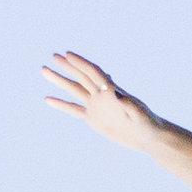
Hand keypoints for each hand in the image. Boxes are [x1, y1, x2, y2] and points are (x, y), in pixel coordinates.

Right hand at [41, 52, 161, 151]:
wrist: (147, 136)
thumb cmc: (147, 123)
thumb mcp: (139, 114)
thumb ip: (128, 104)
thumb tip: (116, 94)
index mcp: (112, 90)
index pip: (94, 73)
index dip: (81, 63)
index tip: (67, 54)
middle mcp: (102, 95)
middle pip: (82, 77)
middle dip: (68, 66)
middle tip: (53, 56)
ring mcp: (96, 106)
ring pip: (74, 90)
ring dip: (60, 81)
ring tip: (44, 70)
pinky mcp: (93, 118)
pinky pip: (74, 109)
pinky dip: (61, 104)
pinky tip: (47, 99)